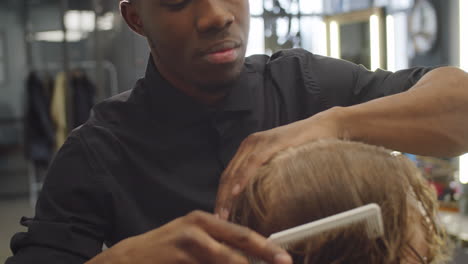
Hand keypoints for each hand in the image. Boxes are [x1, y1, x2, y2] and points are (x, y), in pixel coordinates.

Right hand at [86, 211, 291, 263]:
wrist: (128, 258)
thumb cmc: (166, 251)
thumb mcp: (192, 242)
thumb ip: (217, 248)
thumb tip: (248, 260)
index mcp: (206, 220)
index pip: (242, 233)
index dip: (266, 246)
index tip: (284, 257)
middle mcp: (199, 226)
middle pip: (241, 240)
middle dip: (265, 253)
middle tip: (285, 262)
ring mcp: (188, 240)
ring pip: (227, 259)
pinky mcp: (178, 254)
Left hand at [215, 108, 343, 218]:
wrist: (327, 126)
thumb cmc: (306, 147)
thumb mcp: (281, 162)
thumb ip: (268, 174)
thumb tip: (261, 201)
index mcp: (248, 149)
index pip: (228, 176)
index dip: (221, 197)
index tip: (218, 217)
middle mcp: (249, 144)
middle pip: (227, 176)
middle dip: (221, 200)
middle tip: (217, 221)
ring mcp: (260, 142)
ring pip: (236, 171)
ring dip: (227, 194)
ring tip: (223, 214)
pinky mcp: (272, 142)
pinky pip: (253, 162)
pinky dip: (243, 178)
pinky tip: (236, 192)